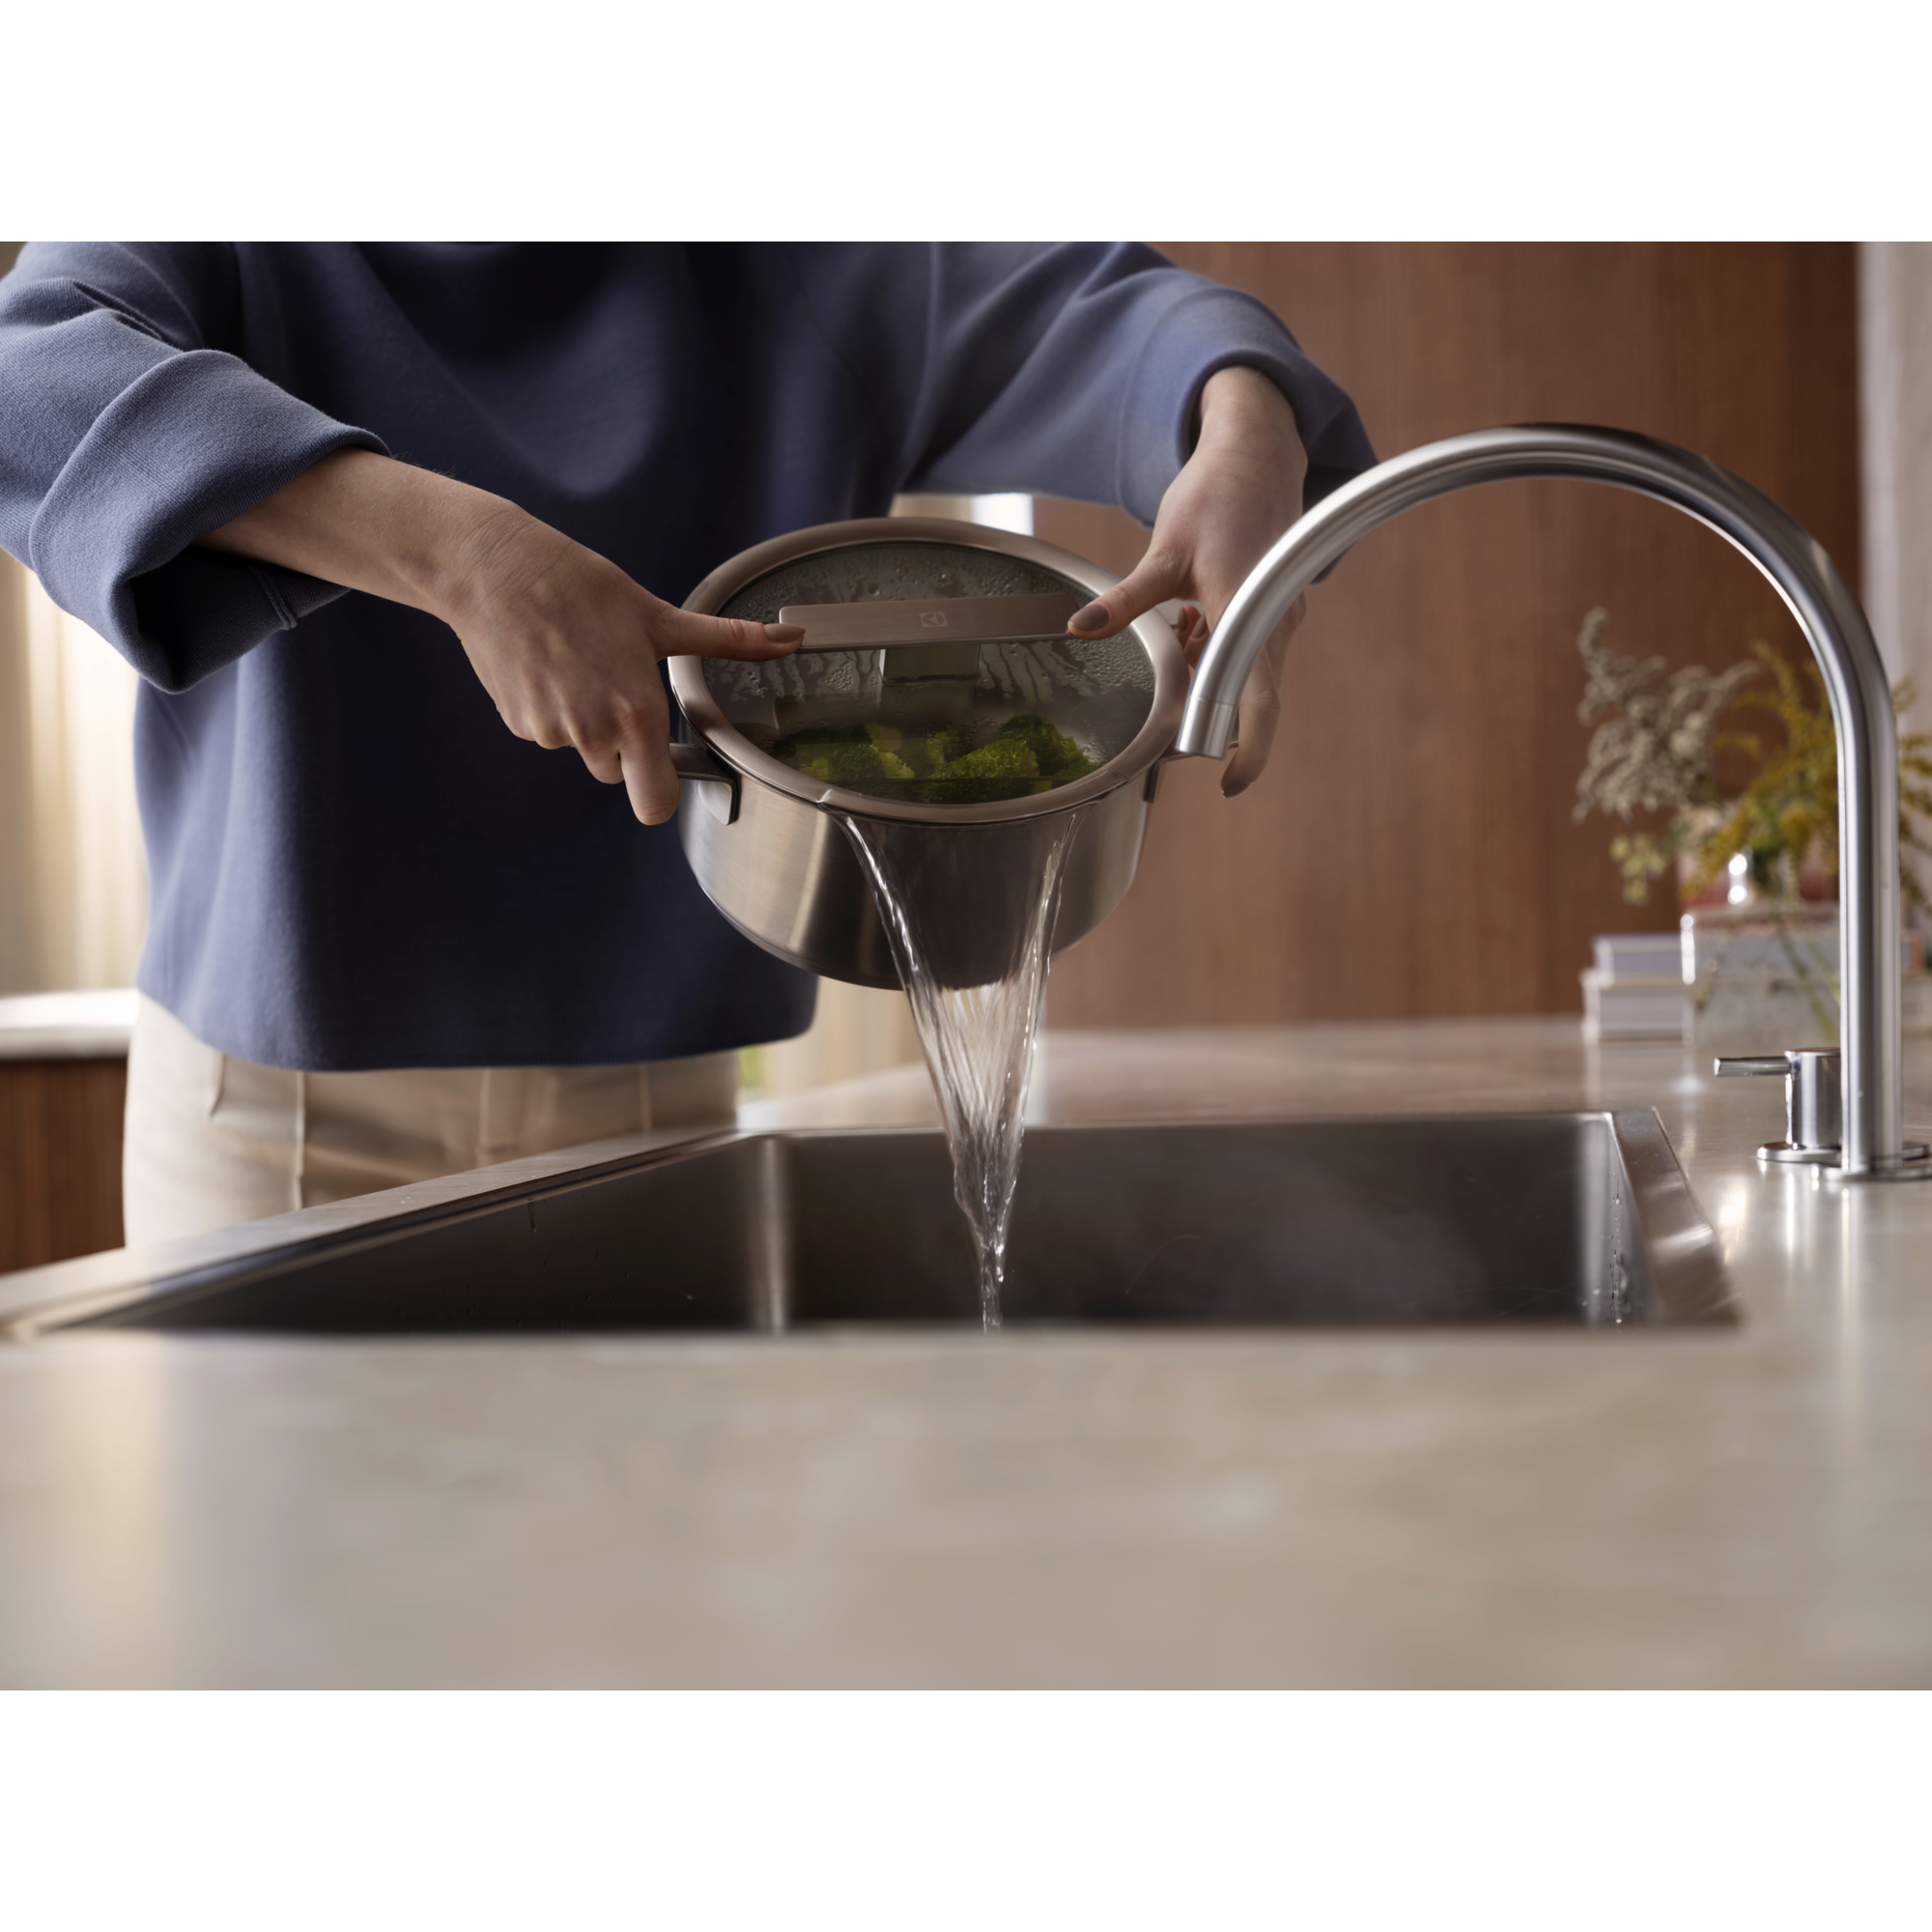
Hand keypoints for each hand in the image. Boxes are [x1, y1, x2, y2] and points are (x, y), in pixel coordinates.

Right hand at [430, 508, 797, 823]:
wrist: (495, 569)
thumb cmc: (579, 587)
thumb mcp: (660, 617)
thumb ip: (729, 640)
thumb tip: (790, 640)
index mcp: (635, 715)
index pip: (655, 803)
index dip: (663, 792)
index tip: (666, 765)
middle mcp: (592, 733)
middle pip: (619, 773)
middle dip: (624, 743)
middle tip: (617, 686)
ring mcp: (550, 732)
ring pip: (582, 750)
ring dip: (587, 723)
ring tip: (580, 665)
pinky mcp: (517, 723)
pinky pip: (548, 733)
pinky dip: (553, 710)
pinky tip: (550, 666)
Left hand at [1065, 366, 1307, 796]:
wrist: (1257, 453)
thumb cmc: (1216, 495)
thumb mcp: (1164, 548)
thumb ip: (1126, 598)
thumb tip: (1082, 629)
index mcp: (1249, 606)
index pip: (1256, 695)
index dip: (1248, 747)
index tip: (1230, 784)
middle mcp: (1273, 620)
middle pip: (1246, 695)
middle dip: (1204, 711)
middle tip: (1165, 712)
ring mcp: (1276, 617)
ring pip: (1241, 674)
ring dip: (1203, 674)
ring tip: (1175, 633)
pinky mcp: (1270, 612)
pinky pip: (1243, 653)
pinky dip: (1211, 652)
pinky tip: (1187, 623)